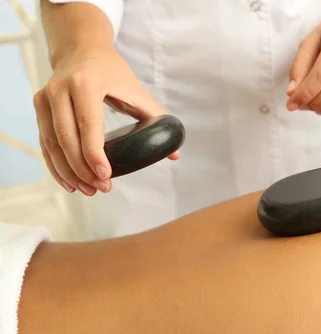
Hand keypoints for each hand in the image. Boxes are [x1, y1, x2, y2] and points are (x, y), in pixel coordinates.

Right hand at [34, 46, 178, 195]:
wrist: (83, 49)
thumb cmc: (113, 73)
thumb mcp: (138, 92)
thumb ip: (158, 121)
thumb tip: (175, 154)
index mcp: (86, 84)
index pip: (88, 123)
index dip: (94, 152)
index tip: (105, 174)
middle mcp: (61, 89)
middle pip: (67, 137)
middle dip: (83, 168)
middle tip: (101, 187)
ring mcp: (46, 97)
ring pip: (52, 143)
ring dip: (69, 171)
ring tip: (88, 189)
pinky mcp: (39, 106)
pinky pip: (44, 142)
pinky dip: (55, 165)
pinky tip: (69, 182)